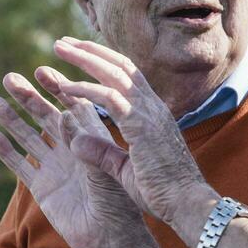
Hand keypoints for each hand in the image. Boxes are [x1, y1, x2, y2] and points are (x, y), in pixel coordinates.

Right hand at [0, 71, 148, 247]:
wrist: (109, 237)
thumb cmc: (118, 203)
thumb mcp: (104, 168)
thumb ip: (85, 143)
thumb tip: (63, 114)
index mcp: (91, 139)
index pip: (71, 105)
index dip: (57, 88)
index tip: (41, 69)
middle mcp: (71, 149)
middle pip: (45, 116)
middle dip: (28, 97)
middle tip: (9, 78)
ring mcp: (55, 167)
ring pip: (28, 137)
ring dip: (12, 119)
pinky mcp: (42, 188)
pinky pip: (20, 166)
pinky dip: (6, 151)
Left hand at [44, 37, 215, 230]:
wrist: (188, 205)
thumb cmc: (163, 193)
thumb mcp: (126, 169)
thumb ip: (102, 153)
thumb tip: (75, 143)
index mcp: (153, 114)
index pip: (128, 77)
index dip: (103, 62)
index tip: (80, 54)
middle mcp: (153, 107)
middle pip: (120, 66)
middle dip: (90, 51)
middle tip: (63, 42)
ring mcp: (149, 113)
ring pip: (114, 73)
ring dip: (85, 58)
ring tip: (59, 48)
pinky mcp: (141, 125)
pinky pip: (109, 97)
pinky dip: (85, 89)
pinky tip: (63, 87)